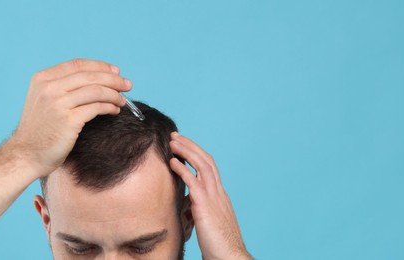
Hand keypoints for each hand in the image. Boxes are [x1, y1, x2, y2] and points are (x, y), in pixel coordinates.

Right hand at [9, 58, 129, 177]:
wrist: (27, 155)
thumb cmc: (41, 130)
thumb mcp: (44, 101)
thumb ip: (63, 88)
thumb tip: (97, 80)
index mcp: (43, 79)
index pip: (78, 65)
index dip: (100, 66)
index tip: (116, 71)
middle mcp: (49, 88)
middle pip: (90, 76)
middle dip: (113, 79)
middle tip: (128, 85)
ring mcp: (58, 103)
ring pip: (96, 90)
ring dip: (114, 94)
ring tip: (123, 101)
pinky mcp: (68, 120)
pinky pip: (96, 107)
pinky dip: (110, 107)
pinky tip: (115, 110)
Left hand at [170, 132, 251, 259]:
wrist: (230, 257)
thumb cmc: (218, 245)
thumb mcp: (207, 222)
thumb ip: (199, 210)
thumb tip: (187, 205)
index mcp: (220, 196)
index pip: (209, 168)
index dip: (196, 155)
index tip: (183, 146)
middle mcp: (219, 193)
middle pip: (206, 161)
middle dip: (191, 146)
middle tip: (176, 136)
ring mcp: (214, 198)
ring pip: (202, 166)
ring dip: (187, 151)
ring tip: (173, 142)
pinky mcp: (206, 207)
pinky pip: (194, 183)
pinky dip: (183, 170)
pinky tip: (173, 162)